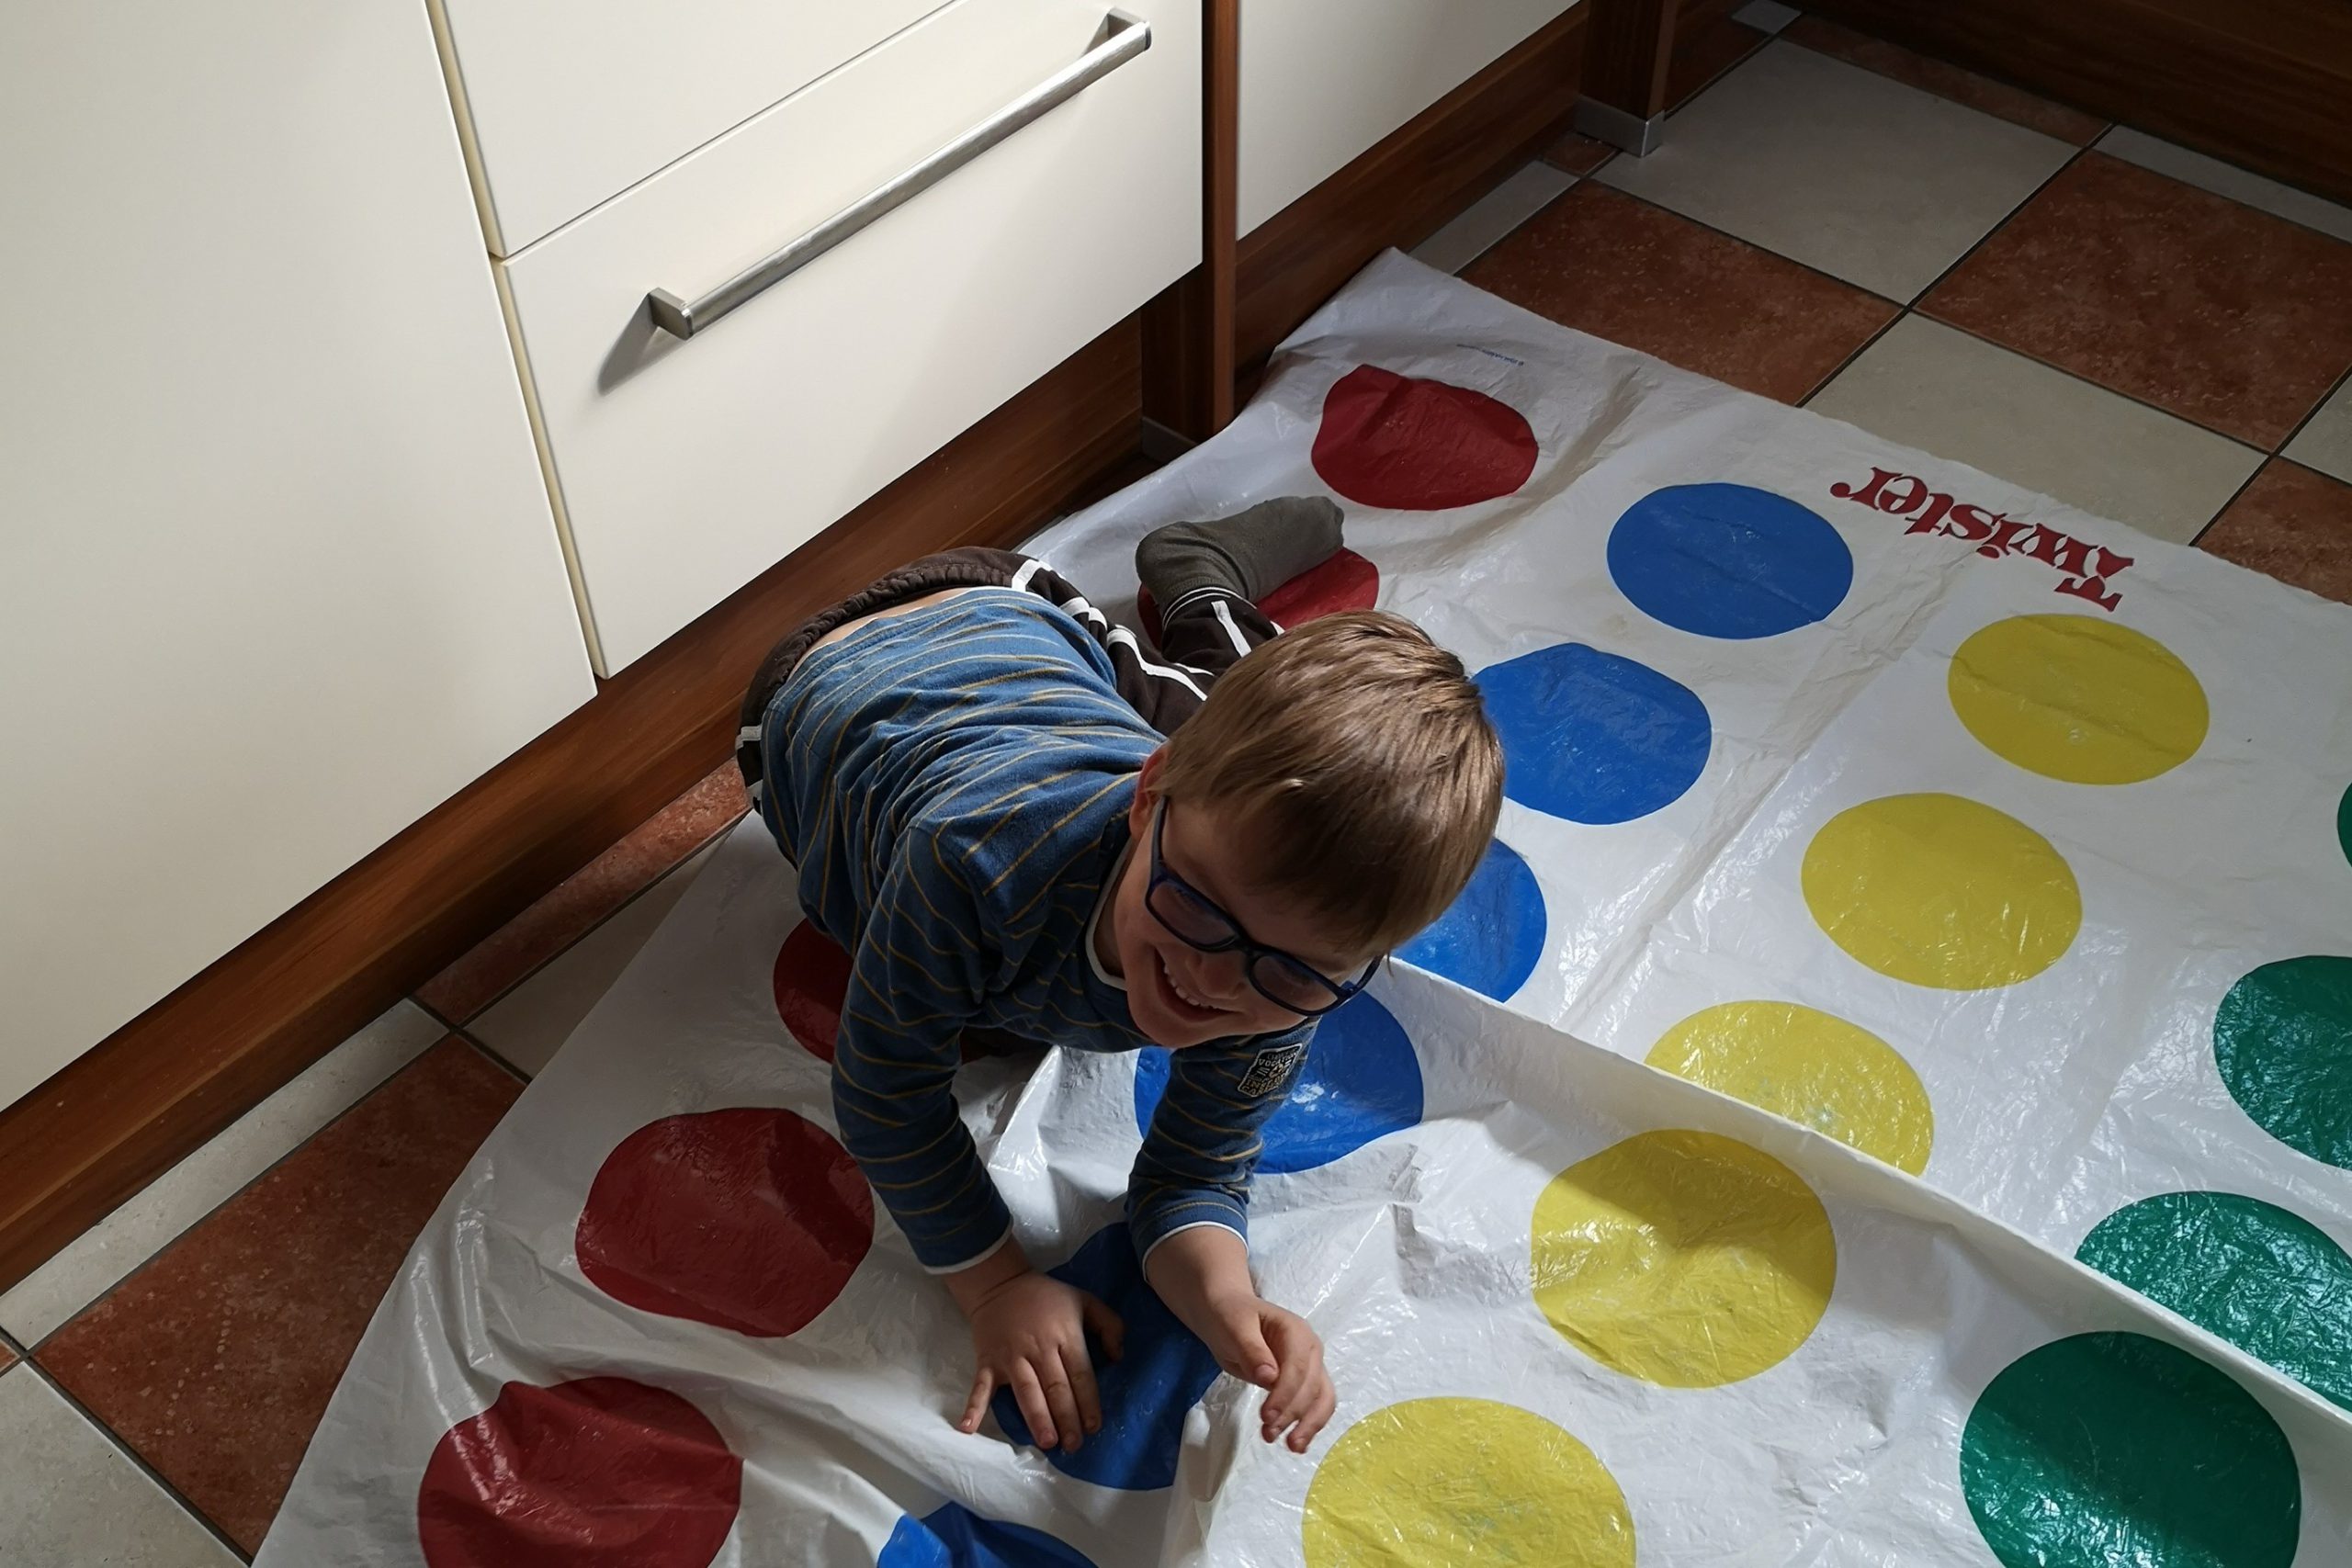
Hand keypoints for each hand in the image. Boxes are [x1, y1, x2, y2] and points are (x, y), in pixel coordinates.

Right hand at [957, 1269, 1124, 1452]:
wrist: (1000, 1283)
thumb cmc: (1047, 1297)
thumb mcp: (1084, 1300)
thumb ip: (1110, 1325)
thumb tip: (1118, 1357)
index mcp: (1065, 1335)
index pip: (1080, 1373)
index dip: (1088, 1401)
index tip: (1094, 1426)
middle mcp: (1039, 1349)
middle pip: (1056, 1388)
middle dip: (1066, 1418)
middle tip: (1073, 1445)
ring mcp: (1011, 1357)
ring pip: (1027, 1391)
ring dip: (1037, 1418)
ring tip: (1048, 1442)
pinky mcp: (988, 1361)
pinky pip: (980, 1386)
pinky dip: (974, 1407)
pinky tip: (968, 1428)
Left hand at [1194, 1292, 1334, 1452]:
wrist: (1228, 1313)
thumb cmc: (1230, 1317)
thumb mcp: (1234, 1328)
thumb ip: (1252, 1351)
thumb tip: (1269, 1377)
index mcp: (1296, 1331)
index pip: (1299, 1367)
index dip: (1285, 1394)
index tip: (1266, 1417)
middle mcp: (1310, 1349)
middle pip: (1313, 1386)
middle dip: (1293, 1414)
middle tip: (1268, 1434)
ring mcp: (1310, 1366)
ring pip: (1322, 1398)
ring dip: (1309, 1424)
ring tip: (1291, 1446)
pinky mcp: (1303, 1382)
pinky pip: (1314, 1404)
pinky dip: (1309, 1424)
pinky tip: (1298, 1444)